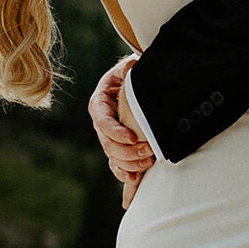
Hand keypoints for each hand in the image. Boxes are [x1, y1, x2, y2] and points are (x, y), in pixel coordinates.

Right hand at [88, 55, 155, 208]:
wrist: (131, 86)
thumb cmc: (129, 76)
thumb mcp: (127, 70)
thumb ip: (128, 70)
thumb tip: (131, 65)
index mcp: (99, 104)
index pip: (103, 121)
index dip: (116, 132)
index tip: (133, 138)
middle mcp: (101, 123)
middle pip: (108, 144)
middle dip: (128, 151)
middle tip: (149, 152)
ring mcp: (108, 138)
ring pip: (113, 158)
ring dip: (130, 164)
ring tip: (149, 162)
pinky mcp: (118, 149)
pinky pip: (117, 166)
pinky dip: (125, 175)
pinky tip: (134, 182)